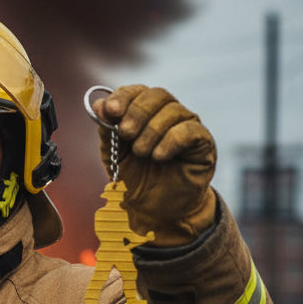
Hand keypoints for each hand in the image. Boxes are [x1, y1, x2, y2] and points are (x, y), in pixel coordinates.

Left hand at [93, 85, 216, 246]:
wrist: (155, 212)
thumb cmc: (136, 181)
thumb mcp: (114, 155)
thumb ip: (107, 129)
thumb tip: (98, 104)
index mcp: (146, 114)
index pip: (137, 91)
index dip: (123, 97)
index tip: (110, 111)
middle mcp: (168, 115)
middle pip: (157, 95)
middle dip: (137, 112)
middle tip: (126, 133)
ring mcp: (188, 126)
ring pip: (173, 111)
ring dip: (152, 131)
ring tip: (142, 153)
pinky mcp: (203, 143)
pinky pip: (190, 130)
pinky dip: (171, 140)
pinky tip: (159, 156)